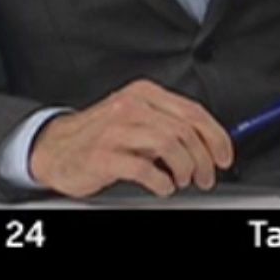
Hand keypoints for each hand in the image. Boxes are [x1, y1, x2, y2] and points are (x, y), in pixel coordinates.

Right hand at [28, 79, 233, 198]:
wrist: (54, 147)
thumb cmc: (100, 134)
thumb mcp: (137, 118)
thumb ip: (169, 123)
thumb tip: (208, 142)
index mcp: (144, 93)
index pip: (193, 112)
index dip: (216, 137)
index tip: (224, 156)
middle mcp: (131, 106)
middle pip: (185, 130)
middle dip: (203, 158)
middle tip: (207, 176)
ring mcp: (116, 130)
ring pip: (169, 145)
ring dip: (184, 169)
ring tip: (183, 180)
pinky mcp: (103, 155)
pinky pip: (144, 168)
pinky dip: (161, 181)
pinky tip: (163, 186)